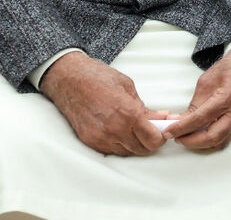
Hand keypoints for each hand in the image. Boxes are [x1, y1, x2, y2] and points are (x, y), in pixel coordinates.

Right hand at [39, 51, 168, 155]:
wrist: (69, 79)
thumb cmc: (98, 78)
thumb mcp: (128, 88)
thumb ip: (145, 108)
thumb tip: (161, 118)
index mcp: (128, 114)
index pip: (153, 140)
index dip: (160, 136)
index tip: (161, 130)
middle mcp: (115, 130)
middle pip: (142, 150)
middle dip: (150, 141)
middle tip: (150, 129)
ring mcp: (101, 138)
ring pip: (127, 152)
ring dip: (134, 144)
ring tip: (134, 128)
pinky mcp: (90, 141)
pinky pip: (112, 150)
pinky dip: (120, 144)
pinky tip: (120, 131)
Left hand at [163, 44, 230, 149]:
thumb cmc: (230, 68)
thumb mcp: (206, 82)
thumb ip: (194, 104)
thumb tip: (180, 121)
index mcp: (227, 97)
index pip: (200, 119)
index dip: (182, 128)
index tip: (168, 131)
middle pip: (213, 137)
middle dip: (191, 142)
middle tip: (176, 138)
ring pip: (220, 141)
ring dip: (201, 144)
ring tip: (186, 137)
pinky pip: (226, 137)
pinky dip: (211, 140)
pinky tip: (200, 135)